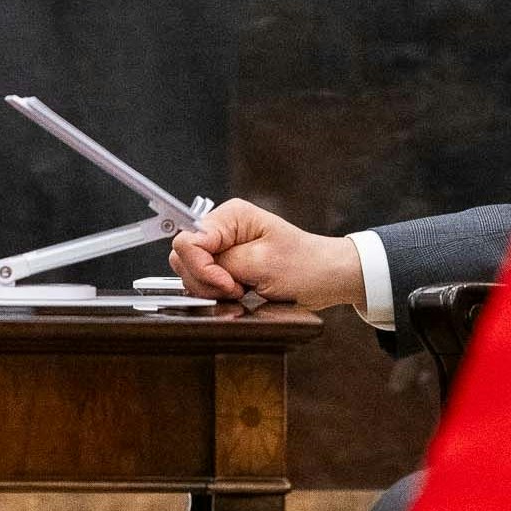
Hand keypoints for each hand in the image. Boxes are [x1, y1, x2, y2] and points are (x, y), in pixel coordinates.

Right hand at [171, 200, 363, 312]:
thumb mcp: (263, 264)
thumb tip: (193, 264)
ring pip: (190, 272)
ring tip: (242, 290)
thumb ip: (222, 262)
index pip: (188, 241)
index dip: (202, 268)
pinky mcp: (224, 264)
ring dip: (211, 289)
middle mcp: (222, 227)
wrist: (326, 277)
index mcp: (230, 216)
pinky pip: (203, 281)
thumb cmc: (305, 266)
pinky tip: (239, 293)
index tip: (229, 284)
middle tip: (237, 289)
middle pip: (184, 257)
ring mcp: (222, 246)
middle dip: (205, 281)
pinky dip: (216, 293)